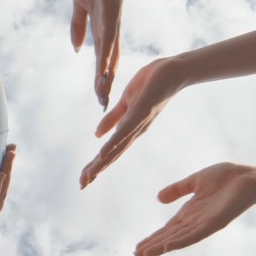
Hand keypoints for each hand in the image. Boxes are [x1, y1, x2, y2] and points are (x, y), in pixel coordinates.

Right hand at [70, 0, 132, 107]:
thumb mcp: (80, 4)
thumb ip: (78, 26)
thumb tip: (77, 48)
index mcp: (100, 28)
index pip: (100, 59)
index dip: (99, 77)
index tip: (98, 96)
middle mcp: (108, 30)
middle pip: (107, 63)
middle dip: (104, 84)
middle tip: (103, 106)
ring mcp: (111, 23)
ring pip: (109, 55)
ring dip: (105, 76)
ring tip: (103, 95)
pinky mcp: (111, 13)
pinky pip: (108, 38)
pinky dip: (106, 55)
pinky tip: (105, 69)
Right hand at [80, 57, 183, 187]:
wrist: (174, 70)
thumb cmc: (152, 84)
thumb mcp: (126, 102)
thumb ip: (112, 119)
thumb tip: (96, 135)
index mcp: (130, 129)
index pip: (110, 151)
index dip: (96, 165)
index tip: (83, 178)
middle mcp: (135, 131)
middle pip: (112, 155)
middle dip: (96, 170)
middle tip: (81, 185)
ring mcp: (139, 123)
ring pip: (117, 147)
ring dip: (103, 162)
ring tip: (90, 174)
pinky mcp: (142, 111)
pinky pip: (126, 129)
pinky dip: (113, 142)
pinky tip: (103, 152)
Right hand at [135, 163, 255, 255]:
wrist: (250, 177)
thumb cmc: (227, 178)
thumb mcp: (195, 181)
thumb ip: (178, 190)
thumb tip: (158, 198)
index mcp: (189, 213)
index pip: (167, 230)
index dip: (152, 238)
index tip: (137, 248)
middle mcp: (195, 222)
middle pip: (169, 238)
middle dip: (152, 247)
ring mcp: (204, 224)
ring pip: (177, 239)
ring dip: (160, 248)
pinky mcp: (214, 223)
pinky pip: (194, 235)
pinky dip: (179, 242)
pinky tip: (167, 247)